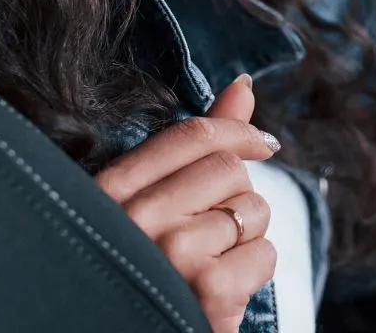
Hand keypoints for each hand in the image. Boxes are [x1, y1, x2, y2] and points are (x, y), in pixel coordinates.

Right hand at [94, 77, 279, 332]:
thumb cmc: (146, 266)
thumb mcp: (148, 204)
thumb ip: (194, 146)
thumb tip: (244, 85)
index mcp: (110, 191)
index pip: (191, 135)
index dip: (238, 130)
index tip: (262, 142)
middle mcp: (137, 217)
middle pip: (229, 170)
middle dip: (236, 197)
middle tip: (212, 232)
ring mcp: (174, 253)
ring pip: (253, 209)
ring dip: (246, 236)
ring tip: (211, 262)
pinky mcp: (210, 290)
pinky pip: (265, 254)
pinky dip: (254, 272)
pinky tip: (222, 290)